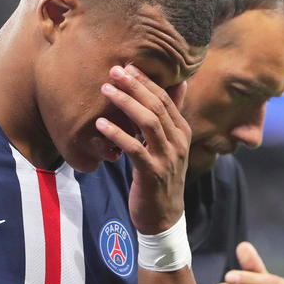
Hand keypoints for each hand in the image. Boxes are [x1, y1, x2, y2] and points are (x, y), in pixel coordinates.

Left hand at [96, 64, 189, 234]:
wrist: (163, 217)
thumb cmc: (161, 176)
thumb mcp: (170, 145)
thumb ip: (170, 117)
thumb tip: (179, 84)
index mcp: (182, 132)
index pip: (166, 99)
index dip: (146, 81)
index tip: (127, 66)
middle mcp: (178, 142)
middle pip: (157, 106)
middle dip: (135, 86)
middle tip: (114, 70)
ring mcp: (167, 158)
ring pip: (148, 122)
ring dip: (126, 103)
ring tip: (106, 90)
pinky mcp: (152, 173)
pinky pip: (134, 148)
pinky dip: (117, 134)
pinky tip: (101, 124)